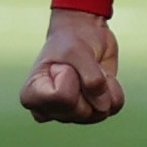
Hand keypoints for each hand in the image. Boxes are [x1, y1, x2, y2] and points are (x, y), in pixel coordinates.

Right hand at [21, 7, 124, 123]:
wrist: (84, 32)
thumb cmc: (71, 40)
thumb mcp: (77, 51)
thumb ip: (91, 80)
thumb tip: (104, 108)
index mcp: (32, 96)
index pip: (61, 98)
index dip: (69, 76)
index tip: (60, 64)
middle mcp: (50, 111)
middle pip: (81, 111)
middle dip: (86, 84)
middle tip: (75, 66)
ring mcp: (71, 115)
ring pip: (98, 113)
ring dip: (101, 87)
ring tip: (88, 70)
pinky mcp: (92, 112)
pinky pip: (113, 108)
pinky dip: (113, 89)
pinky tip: (102, 78)